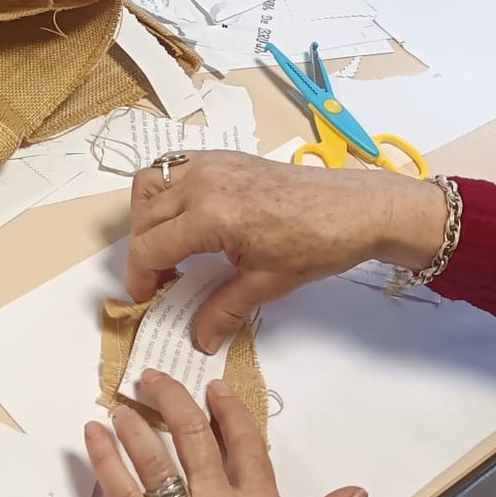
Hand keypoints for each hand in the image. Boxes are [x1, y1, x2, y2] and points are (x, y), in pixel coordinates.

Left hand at [86, 371, 366, 496]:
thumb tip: (351, 493)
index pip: (244, 443)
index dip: (228, 410)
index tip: (214, 390)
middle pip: (194, 438)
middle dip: (172, 401)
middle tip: (156, 381)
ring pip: (155, 459)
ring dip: (135, 425)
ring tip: (122, 402)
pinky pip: (125, 496)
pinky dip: (107, 462)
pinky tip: (95, 438)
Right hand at [127, 151, 448, 351]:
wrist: (355, 207)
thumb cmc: (317, 243)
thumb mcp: (267, 283)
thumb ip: (223, 310)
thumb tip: (200, 339)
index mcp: (211, 215)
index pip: (150, 248)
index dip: (140, 278)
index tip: (145, 298)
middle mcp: (202, 182)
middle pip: (144, 219)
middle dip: (144, 253)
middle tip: (160, 281)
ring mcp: (210, 163)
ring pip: (149, 185)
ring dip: (146, 217)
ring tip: (166, 245)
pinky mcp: (221, 156)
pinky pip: (172, 167)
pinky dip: (164, 191)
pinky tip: (184, 217)